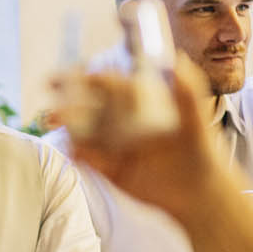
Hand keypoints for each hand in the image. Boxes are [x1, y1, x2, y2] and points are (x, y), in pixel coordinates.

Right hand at [61, 51, 239, 225]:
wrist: (200, 192)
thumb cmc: (202, 151)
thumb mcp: (196, 117)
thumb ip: (186, 90)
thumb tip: (175, 60)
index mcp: (139, 106)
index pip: (111, 86)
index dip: (93, 76)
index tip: (81, 72)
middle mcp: (123, 124)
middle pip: (89, 105)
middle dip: (67, 94)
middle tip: (50, 85)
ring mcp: (114, 147)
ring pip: (84, 131)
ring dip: (67, 123)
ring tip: (53, 117)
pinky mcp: (110, 170)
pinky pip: (88, 159)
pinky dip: (77, 152)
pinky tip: (72, 147)